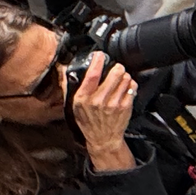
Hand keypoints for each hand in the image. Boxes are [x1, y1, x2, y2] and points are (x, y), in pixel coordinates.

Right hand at [70, 53, 138, 170]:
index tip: (99, 55)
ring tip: (119, 80)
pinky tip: (124, 88)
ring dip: (123, 76)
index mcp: (84, 98)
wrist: (103, 139)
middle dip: (116, 67)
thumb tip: (63, 70)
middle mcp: (99, 100)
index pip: (92, 75)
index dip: (98, 61)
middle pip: (115, 73)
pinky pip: (132, 87)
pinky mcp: (125, 107)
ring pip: (125, 78)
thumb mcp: (74, 105)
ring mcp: (114, 104)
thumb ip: (70, 87)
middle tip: (115, 69)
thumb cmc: (88, 122)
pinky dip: (129, 85)